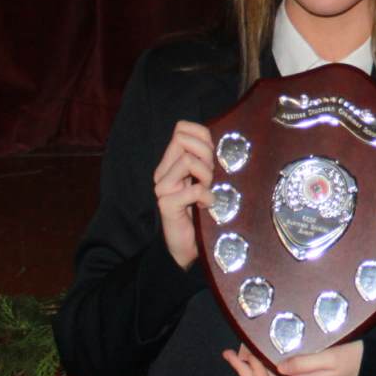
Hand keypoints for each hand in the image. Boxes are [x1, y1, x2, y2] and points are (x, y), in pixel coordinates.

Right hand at [152, 121, 214, 268]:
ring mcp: (162, 188)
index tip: (212, 157)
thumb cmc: (201, 211)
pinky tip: (207, 205)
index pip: (182, 129)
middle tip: (211, 176)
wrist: (188, 246)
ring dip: (207, 176)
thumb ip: (205, 158)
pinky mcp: (167, 205)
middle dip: (206, 154)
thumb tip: (213, 139)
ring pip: (188, 161)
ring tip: (208, 191)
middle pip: (183, 140)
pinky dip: (207, 196)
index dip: (203, 137)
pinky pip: (194, 189)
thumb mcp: (206, 179)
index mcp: (170, 162)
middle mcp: (163, 172)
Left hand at [222, 342, 364, 375]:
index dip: (251, 372)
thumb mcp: (329, 357)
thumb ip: (302, 362)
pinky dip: (266, 370)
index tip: (250, 351)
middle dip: (244, 371)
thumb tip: (277, 365)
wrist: (374, 371)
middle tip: (231, 352)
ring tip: (243, 351)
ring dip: (253, 370)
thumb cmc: (354, 361)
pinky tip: (263, 357)